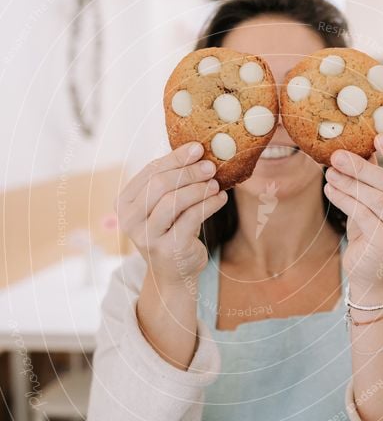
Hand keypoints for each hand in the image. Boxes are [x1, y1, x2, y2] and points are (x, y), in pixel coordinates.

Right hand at [115, 142, 227, 285]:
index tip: (198, 148)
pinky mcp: (168, 249)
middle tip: (211, 166)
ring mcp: (147, 236)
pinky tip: (220, 198)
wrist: (173, 273)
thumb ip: (171, 181)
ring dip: (199, 188)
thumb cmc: (171, 230)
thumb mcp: (164, 205)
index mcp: (124, 203)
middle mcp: (129, 220)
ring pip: (174, 201)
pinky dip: (209, 204)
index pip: (150, 172)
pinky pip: (191, 218)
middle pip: (160, 184)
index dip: (175, 158)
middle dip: (189, 172)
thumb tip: (198, 151)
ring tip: (216, 183)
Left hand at [324, 135, 382, 296]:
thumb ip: (374, 177)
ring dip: (348, 183)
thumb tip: (360, 144)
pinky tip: (330, 190)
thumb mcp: (378, 203)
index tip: (378, 138)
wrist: (372, 276)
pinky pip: (362, 214)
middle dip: (361, 167)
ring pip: (375, 199)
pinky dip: (343, 199)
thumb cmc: (375, 233)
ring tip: (330, 172)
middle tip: (338, 155)